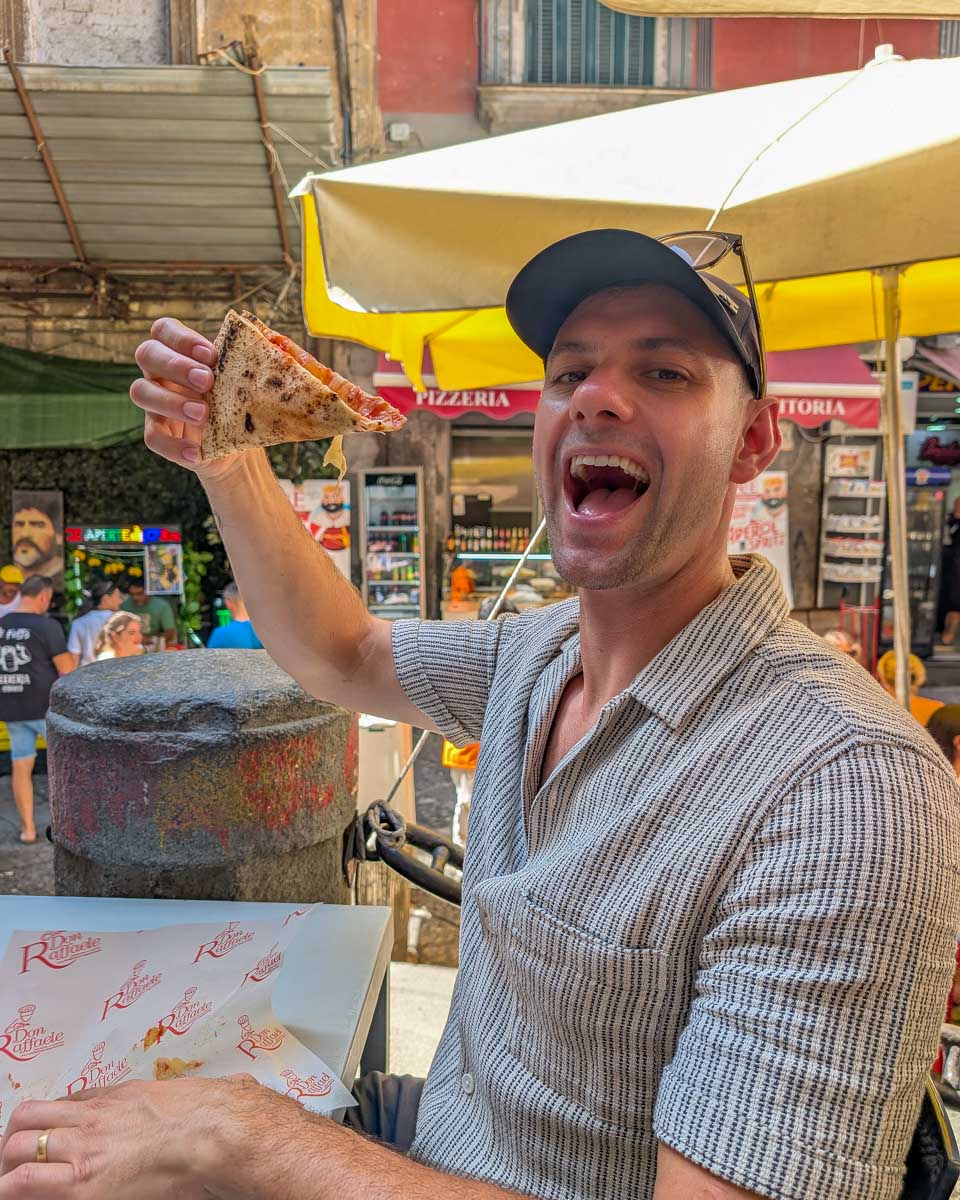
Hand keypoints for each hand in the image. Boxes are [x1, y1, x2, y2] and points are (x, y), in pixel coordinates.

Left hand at [0, 1074, 280, 1197]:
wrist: (215, 1135)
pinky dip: (20, 1192)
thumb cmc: (202, 1116)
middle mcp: (87, 1123)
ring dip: (10, 1171)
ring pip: (16, 1154)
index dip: (36, 1127)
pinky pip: (28, 1188)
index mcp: (107, 1101)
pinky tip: (27, 1198)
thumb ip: (136, 1102)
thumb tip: (127, 1103)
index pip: (51, 1107)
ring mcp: (81, 1154)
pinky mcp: (83, 1188)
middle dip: (13, 1147)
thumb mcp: (164, 1097)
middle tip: (17, 1166)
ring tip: (17, 1187)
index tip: (37, 1143)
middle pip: (23, 1124)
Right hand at [131, 317, 240, 479]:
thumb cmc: (240, 400)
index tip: (211, 355)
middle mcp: (160, 373)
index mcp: (180, 351)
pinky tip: (197, 452)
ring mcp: (154, 403)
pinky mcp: (157, 433)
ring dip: (171, 401)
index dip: (181, 338)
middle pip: (146, 354)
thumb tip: (274, 341)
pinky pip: (152, 438)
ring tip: (203, 414)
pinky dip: (174, 446)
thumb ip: (254, 358)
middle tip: (207, 382)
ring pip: (140, 392)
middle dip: (176, 365)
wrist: (239, 444)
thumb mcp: (247, 379)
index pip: (164, 329)